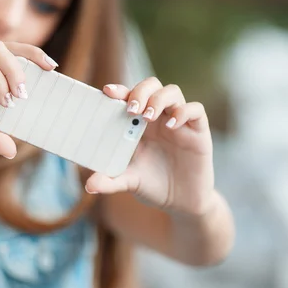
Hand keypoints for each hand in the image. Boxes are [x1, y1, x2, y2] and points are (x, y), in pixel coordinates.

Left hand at [85, 78, 214, 215]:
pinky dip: (184, 112)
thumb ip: (109, 181)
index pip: (129, 96)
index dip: (120, 90)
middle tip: (131, 109)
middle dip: (140, 91)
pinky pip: (196, 110)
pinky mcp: (198, 132)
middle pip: (151, 85)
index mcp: (137, 123)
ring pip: (172, 92)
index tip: (107, 92)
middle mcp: (158, 117)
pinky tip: (172, 125)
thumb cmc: (151, 185)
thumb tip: (89, 186)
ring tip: (147, 117)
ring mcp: (179, 122)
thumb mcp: (128, 182)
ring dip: (158, 99)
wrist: (180, 202)